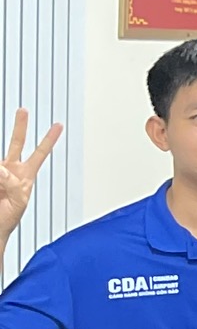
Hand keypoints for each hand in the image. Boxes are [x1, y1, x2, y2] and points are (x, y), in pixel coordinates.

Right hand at [0, 112, 62, 245]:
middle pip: (17, 142)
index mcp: (25, 175)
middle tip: (23, 110)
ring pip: (1, 162)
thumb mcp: (17, 201)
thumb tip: (1, 168)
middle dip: (20, 126)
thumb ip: (12, 184)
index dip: (49, 139)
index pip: (40, 153)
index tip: (59, 125)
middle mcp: (10, 169)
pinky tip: (1, 190)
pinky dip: (0, 177)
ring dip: (3, 172)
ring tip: (3, 192)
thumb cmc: (7, 217)